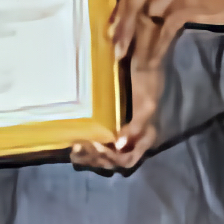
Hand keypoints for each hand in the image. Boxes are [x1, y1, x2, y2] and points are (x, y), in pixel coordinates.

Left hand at [70, 45, 167, 173]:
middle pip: (112, 160)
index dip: (110, 158)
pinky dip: (88, 146)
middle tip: (78, 147)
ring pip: (104, 155)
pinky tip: (76, 142)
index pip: (126, 160)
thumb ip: (135, 128)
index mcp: (145, 138)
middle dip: (95, 158)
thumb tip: (118, 145)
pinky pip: (99, 143)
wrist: (144, 62)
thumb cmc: (148, 84)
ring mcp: (122, 134)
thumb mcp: (146, 106)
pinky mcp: (112, 126)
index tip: (96, 146)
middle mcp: (133, 140)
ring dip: (89, 155)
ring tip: (74, 148)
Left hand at [114, 0, 223, 51]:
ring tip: (131, 57)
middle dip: (123, 25)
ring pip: (148, 15)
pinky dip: (156, 44)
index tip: (113, 27)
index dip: (120, 7)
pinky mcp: (189, 2)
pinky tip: (151, 58)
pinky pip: (165, 27)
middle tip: (116, 48)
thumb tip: (138, 1)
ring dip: (139, 39)